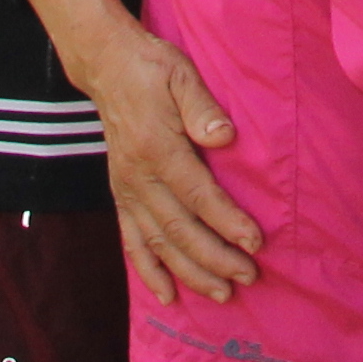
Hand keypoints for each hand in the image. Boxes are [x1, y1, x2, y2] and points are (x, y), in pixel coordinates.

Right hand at [80, 16, 261, 301]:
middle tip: (249, 276)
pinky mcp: (120, 194)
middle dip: (215, 257)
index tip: (256, 242)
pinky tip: (167, 295)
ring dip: (190, 272)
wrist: (107, 66)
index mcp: (158, 147)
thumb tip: (225, 137)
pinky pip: (131, 241)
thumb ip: (202, 107)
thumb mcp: (181, 73)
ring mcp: (126, 189)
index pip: (197, 194)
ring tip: (221, 293)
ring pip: (158, 242)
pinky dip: (148, 271)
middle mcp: (138, 175)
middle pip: (179, 228)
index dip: (227, 221)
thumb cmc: (152, 68)